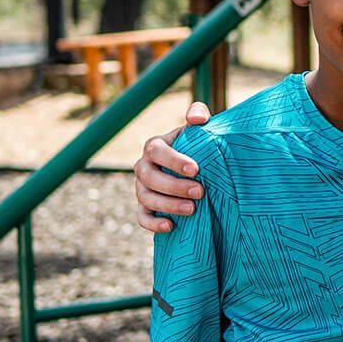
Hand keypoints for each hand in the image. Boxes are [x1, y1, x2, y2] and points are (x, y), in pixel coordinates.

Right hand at [133, 100, 210, 232]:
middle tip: (200, 192)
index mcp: (154, 147)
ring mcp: (141, 188)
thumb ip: (199, 115)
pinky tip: (171, 226)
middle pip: (150, 178)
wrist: (197, 170)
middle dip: (174, 186)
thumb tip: (198, 119)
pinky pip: (142, 217)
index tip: (196, 169)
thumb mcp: (199, 129)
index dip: (174, 160)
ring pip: (145, 198)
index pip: (157, 151)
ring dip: (167, 205)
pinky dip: (153, 224)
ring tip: (192, 209)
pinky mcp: (145, 207)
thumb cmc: (197, 146)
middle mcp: (143, 167)